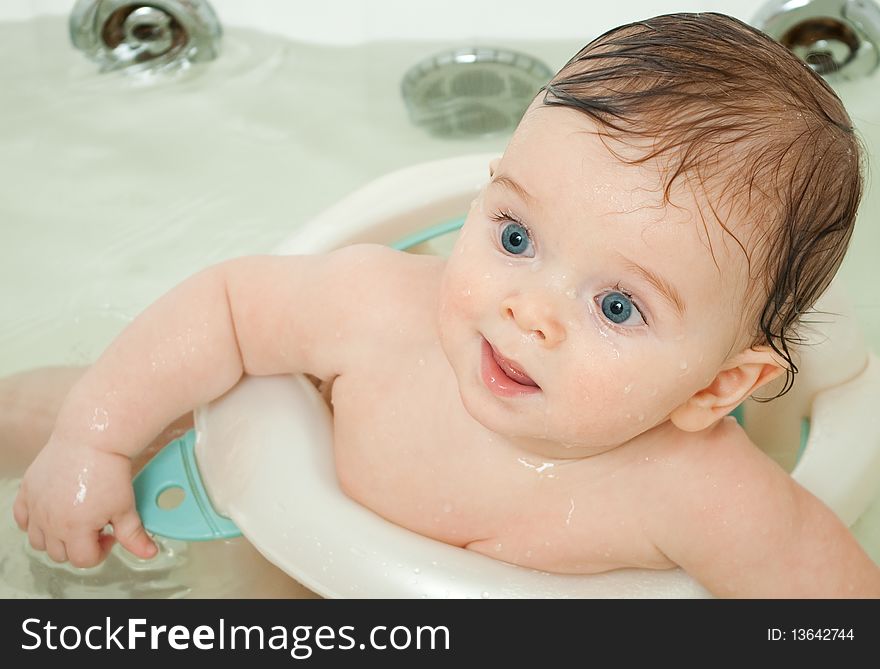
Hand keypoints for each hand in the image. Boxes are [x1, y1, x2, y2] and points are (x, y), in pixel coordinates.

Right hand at [12, 437, 156, 567]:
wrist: (92, 438)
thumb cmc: (110, 471)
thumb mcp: (126, 508)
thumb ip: (134, 536)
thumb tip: (149, 553)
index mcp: (74, 530)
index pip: (84, 560)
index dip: (102, 550)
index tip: (110, 533)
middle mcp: (50, 522)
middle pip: (60, 554)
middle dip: (80, 545)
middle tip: (95, 524)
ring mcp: (36, 507)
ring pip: (38, 542)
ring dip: (56, 538)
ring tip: (76, 519)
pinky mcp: (27, 491)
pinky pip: (22, 519)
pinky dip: (33, 522)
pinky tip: (53, 512)